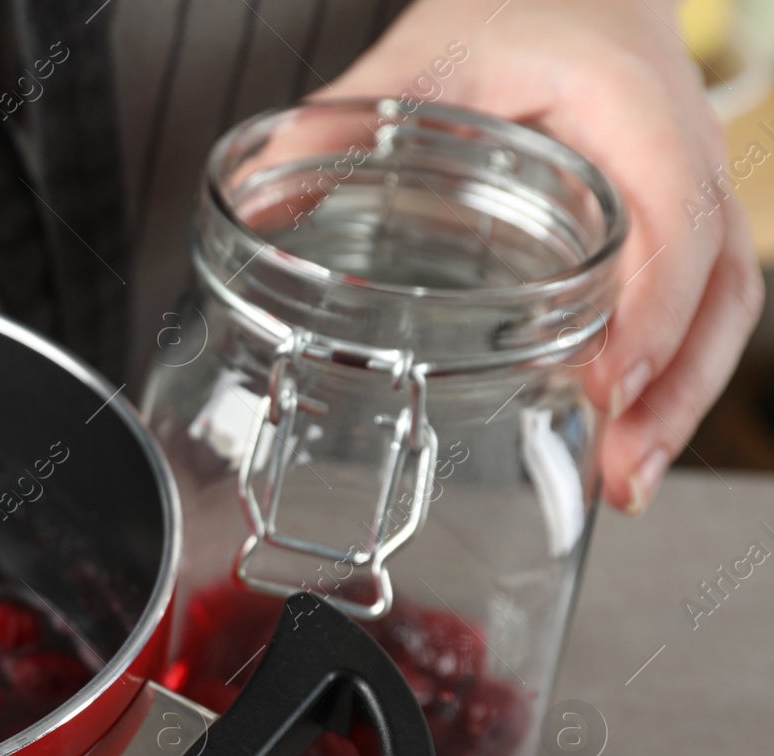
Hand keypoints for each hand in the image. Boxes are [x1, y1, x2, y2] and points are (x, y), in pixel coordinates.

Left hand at [320, 0, 762, 512]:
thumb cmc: (518, 11)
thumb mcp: (429, 52)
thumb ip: (346, 118)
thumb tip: (260, 191)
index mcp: (636, 109)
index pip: (672, 223)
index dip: (648, 314)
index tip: (602, 386)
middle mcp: (686, 153)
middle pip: (719, 287)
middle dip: (673, 389)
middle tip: (619, 472)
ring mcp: (692, 191)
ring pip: (725, 306)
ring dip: (679, 397)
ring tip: (624, 478)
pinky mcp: (675, 223)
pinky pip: (703, 303)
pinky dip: (670, 372)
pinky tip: (622, 430)